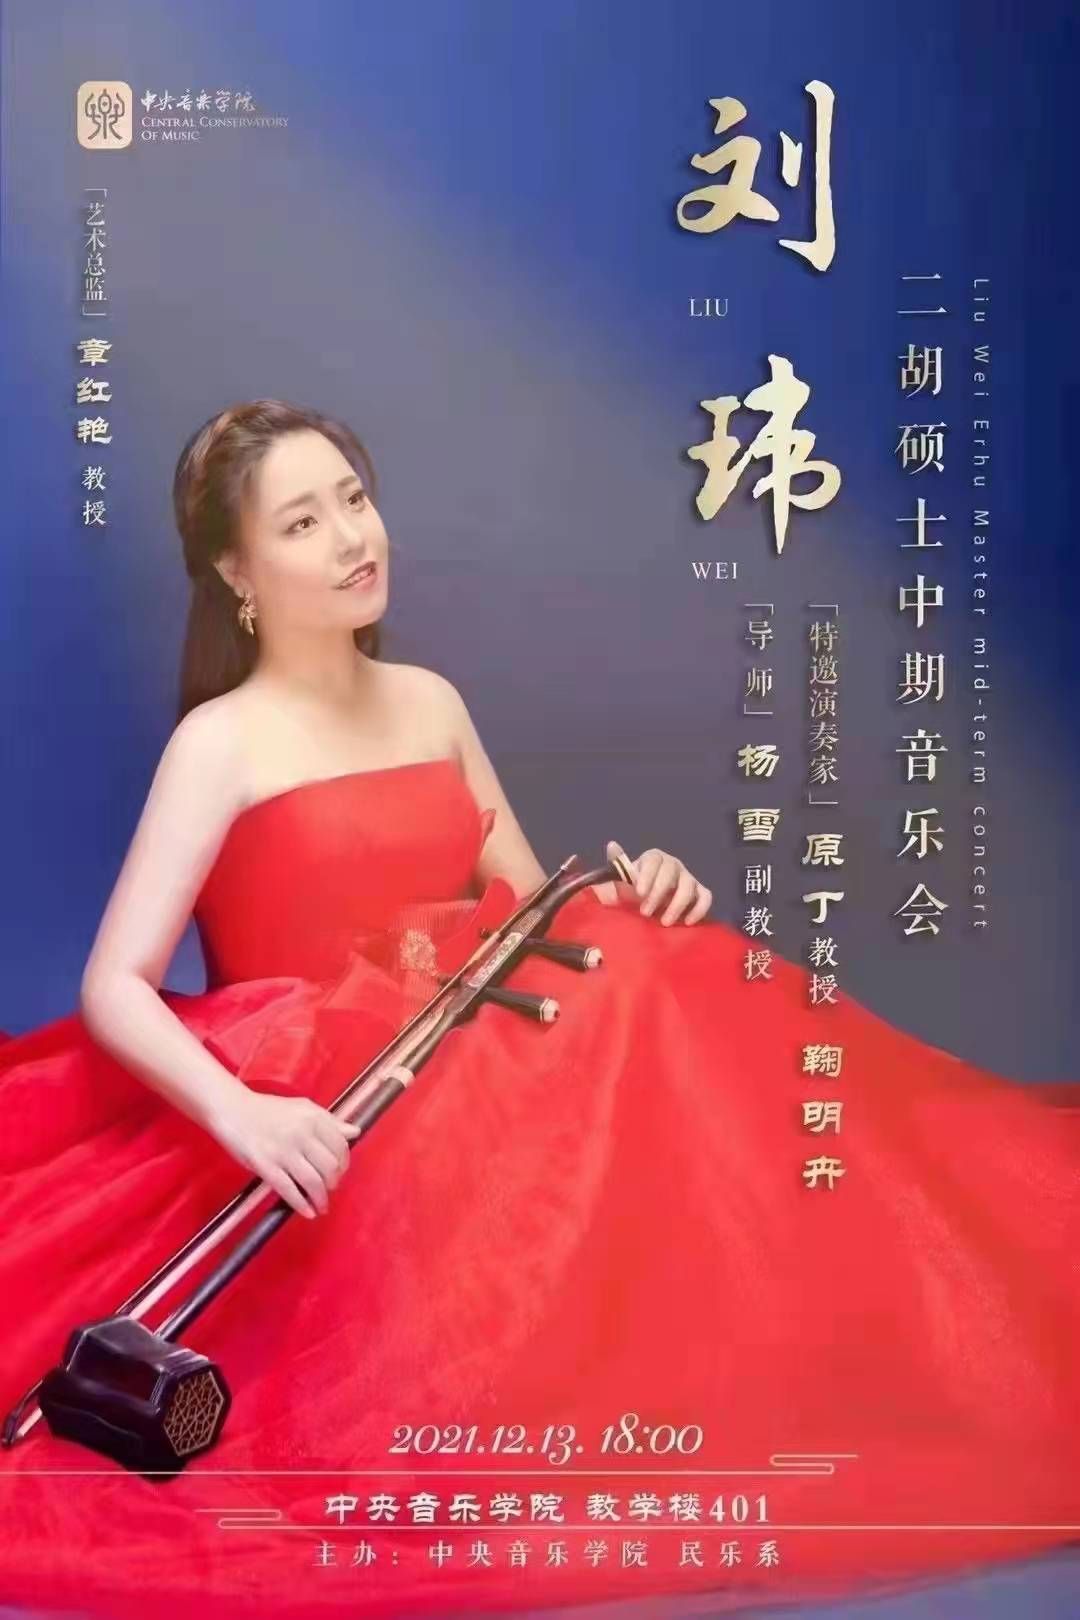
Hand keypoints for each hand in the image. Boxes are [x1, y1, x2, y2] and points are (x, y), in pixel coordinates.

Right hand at [208, 1089, 360, 1218]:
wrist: (233, 1110)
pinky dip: (302, 1205)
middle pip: (330, 1167)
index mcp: (313, 1117)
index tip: (340, 1172)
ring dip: (321, 1198)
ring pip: (313, 1181)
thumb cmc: (267, 1110)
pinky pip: (289, 1190)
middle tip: (330, 1189)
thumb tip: (354, 1132)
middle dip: (333, 1183)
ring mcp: (283, 1151)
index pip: (340, 1145)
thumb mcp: (302, 1108)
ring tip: (321, 1205)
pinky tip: (308, 1212)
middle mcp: (302, 1134)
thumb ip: (329, 1121)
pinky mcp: (266, 1165)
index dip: (344, 1163)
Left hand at [606, 841, 711, 926]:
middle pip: (671, 871)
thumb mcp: (618, 882)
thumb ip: (615, 865)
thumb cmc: (630, 894)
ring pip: (689, 886)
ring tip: (664, 922)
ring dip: (677, 905)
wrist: (642, 910)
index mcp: (653, 859)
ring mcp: (688, 878)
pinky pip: (706, 897)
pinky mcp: (700, 893)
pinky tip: (687, 922)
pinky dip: (700, 909)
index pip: (653, 860)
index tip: (638, 892)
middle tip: (645, 912)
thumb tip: (612, 845)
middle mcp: (673, 865)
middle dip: (658, 893)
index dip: (647, 875)